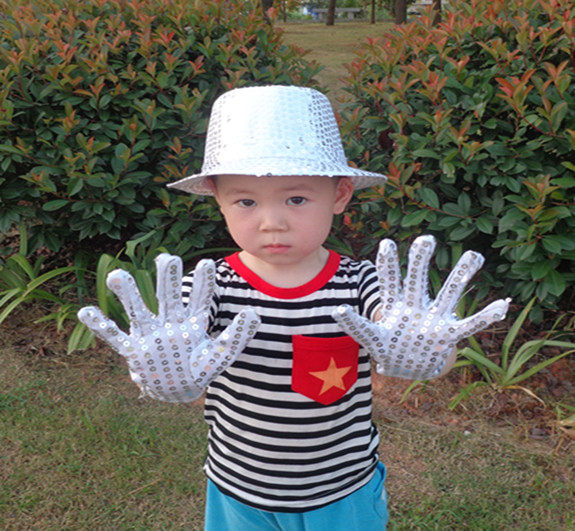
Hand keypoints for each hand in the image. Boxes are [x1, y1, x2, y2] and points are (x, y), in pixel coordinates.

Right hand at [78, 254, 259, 401]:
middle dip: (167, 279)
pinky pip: (115, 337)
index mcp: (192, 323)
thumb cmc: (198, 368)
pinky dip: (100, 327)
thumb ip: (237, 336)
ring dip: (128, 295)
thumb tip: (255, 314)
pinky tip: (86, 312)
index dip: (202, 283)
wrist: (176, 390)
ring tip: (116, 275)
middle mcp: (169, 323)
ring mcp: (150, 335)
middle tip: (166, 258)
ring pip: (138, 310)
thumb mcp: (220, 355)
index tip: (207, 263)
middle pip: (167, 297)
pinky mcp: (134, 350)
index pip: (199, 300)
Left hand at [333, 235, 509, 379]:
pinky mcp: (447, 335)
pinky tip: (502, 305)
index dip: (388, 265)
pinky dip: (485, 318)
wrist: (409, 367)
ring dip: (461, 276)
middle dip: (422, 262)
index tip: (387, 243)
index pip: (389, 281)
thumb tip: (336, 310)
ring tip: (474, 255)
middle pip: (419, 281)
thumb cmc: (388, 347)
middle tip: (426, 239)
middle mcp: (416, 307)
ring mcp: (434, 319)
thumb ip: (355, 324)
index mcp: (395, 306)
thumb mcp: (370, 338)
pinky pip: (469, 325)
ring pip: (449, 294)